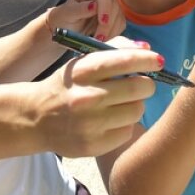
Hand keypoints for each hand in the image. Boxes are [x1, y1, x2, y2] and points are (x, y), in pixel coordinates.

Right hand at [35, 47, 159, 157]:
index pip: (126, 60)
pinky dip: (125, 123)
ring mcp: (91, 124)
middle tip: (143, 84)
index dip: (148, 60)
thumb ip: (114, 50)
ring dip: (136, 104)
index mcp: (84, 71)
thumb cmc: (67, 85)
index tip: (158, 61)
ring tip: (122, 102)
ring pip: (137, 110)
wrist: (36, 118)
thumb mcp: (82, 62)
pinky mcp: (94, 145)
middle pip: (139, 88)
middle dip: (147, 84)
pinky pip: (127, 131)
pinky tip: (111, 120)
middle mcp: (87, 97)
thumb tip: (147, 49)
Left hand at [49, 0, 123, 41]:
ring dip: (110, 31)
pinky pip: (120, 25)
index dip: (105, 7)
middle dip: (107, 24)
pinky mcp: (116, 16)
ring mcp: (111, 4)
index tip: (102, 22)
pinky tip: (102, 38)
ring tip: (97, 41)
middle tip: (98, 39)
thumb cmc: (64, 18)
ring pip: (119, 16)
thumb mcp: (67, 14)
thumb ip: (79, 9)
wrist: (67, 28)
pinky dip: (113, 34)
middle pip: (114, 5)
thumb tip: (94, 5)